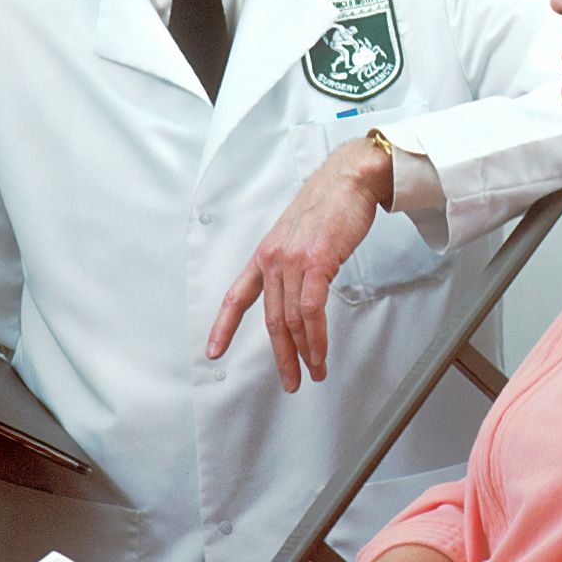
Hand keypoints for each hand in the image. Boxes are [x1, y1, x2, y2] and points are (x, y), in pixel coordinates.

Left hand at [207, 137, 391, 391]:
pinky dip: (316, 337)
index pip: (237, 296)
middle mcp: (272, 259)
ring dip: (305, 352)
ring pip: (292, 320)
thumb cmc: (328, 205)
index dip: (223, 327)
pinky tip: (321, 351)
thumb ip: (291, 264)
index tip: (214, 351)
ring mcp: (292, 261)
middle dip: (282, 356)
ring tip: (315, 371)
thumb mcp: (297, 235)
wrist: (347, 180)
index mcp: (264, 254)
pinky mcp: (316, 263)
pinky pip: (311, 310)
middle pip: (271, 320)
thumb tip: (296, 291)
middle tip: (290, 381)